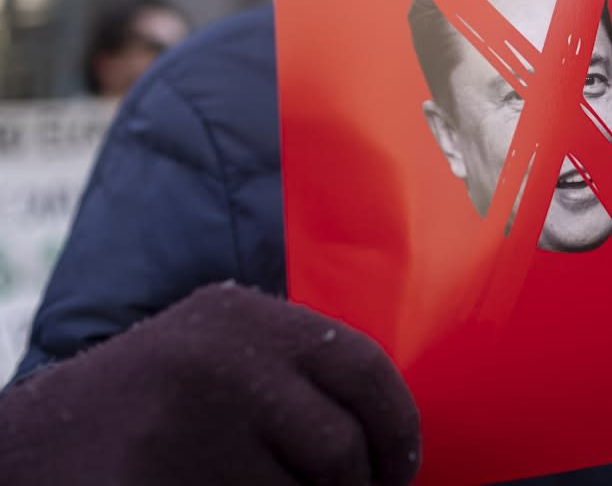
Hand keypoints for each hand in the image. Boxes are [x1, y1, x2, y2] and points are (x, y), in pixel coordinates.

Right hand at [0, 282, 419, 485]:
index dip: (397, 427)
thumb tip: (396, 433)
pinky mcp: (160, 481)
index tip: (400, 467)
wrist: (34, 448)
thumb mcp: (224, 357)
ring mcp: (187, 424)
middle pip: (341, 446)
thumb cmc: (152, 410)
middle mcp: (222, 360)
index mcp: (245, 317)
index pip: (363, 367)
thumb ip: (298, 374)